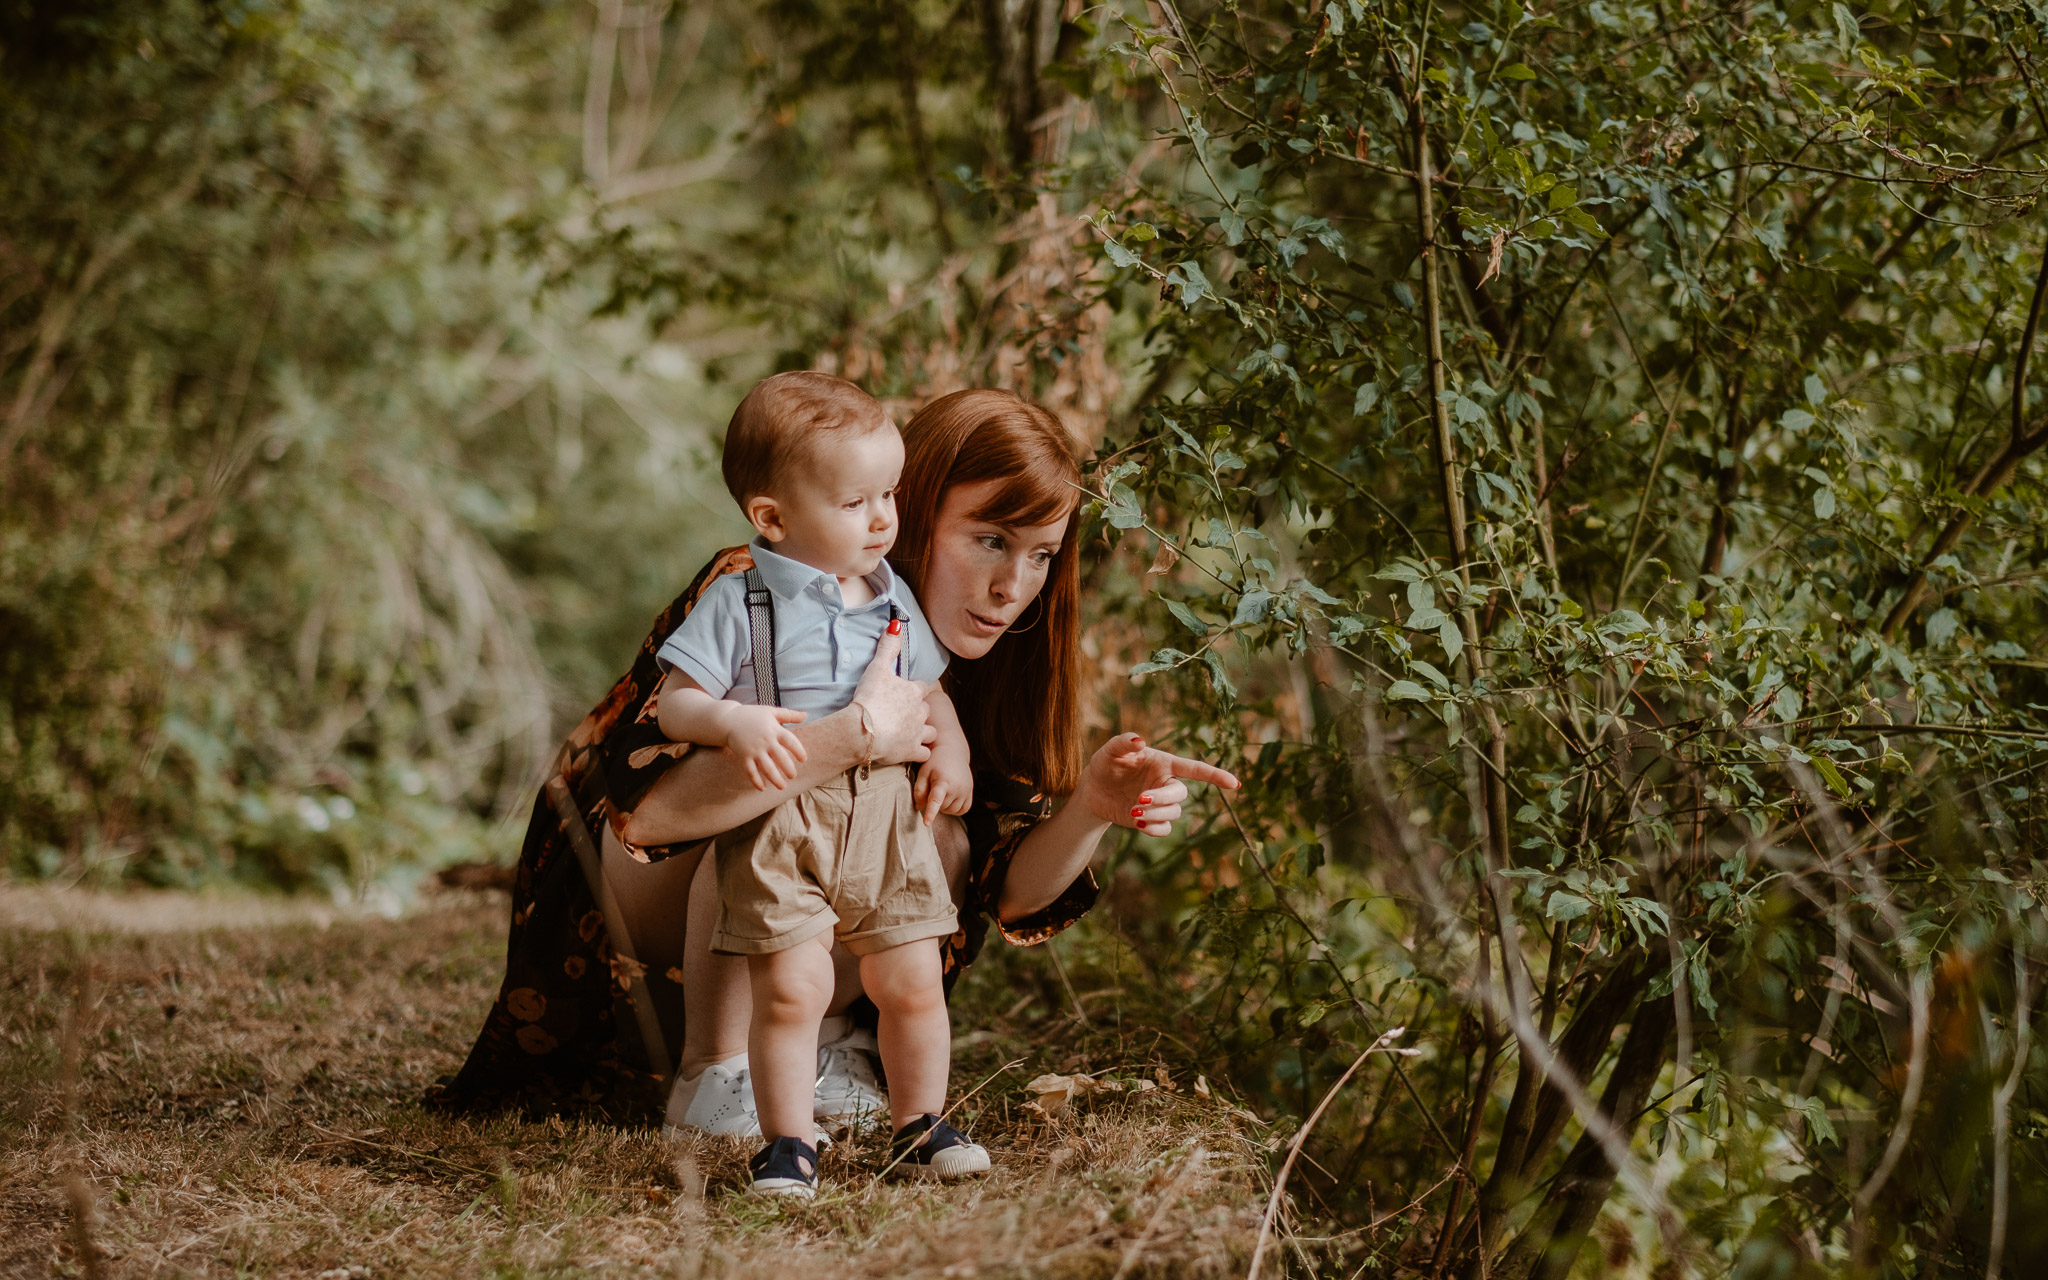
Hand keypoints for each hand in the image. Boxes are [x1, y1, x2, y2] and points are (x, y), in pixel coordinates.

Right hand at [723, 704, 807, 790]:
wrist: (728, 720)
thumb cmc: (752, 715)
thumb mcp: (771, 711)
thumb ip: (789, 715)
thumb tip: (806, 714)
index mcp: (774, 729)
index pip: (790, 741)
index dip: (799, 751)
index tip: (803, 759)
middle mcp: (765, 741)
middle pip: (780, 757)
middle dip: (788, 769)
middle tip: (793, 776)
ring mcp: (754, 750)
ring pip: (767, 767)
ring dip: (775, 779)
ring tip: (782, 786)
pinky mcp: (744, 756)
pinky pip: (750, 771)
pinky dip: (756, 781)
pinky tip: (763, 788)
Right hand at [852, 624, 937, 764]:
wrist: (863, 730)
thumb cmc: (870, 698)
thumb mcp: (877, 668)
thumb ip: (888, 647)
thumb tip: (896, 625)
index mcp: (914, 692)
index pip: (921, 688)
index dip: (913, 691)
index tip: (904, 694)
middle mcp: (920, 712)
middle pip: (926, 710)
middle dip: (918, 712)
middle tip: (903, 714)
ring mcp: (918, 732)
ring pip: (930, 731)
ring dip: (923, 731)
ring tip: (910, 732)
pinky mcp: (913, 751)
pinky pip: (924, 752)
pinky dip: (919, 751)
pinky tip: (910, 749)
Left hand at [915, 743, 974, 824]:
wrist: (953, 752)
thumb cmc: (935, 762)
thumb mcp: (923, 773)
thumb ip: (919, 791)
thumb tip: (919, 808)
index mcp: (943, 781)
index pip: (936, 800)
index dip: (931, 813)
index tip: (926, 823)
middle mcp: (957, 787)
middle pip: (942, 808)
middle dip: (936, 802)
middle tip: (935, 787)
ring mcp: (966, 790)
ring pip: (952, 811)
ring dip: (945, 806)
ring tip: (943, 790)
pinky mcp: (971, 792)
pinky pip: (963, 810)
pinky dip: (955, 808)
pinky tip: (951, 797)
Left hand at [1082, 733, 1239, 836]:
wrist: (1093, 789)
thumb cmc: (1107, 764)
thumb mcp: (1111, 750)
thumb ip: (1124, 742)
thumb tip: (1140, 741)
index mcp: (1164, 764)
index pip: (1194, 769)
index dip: (1215, 775)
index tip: (1234, 784)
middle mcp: (1166, 783)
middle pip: (1181, 794)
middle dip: (1164, 799)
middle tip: (1140, 799)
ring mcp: (1160, 804)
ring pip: (1173, 813)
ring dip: (1156, 813)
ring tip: (1133, 810)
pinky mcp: (1151, 821)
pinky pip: (1164, 829)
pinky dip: (1154, 829)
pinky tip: (1138, 823)